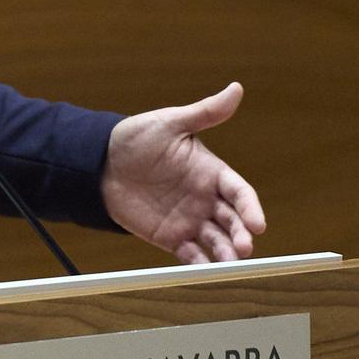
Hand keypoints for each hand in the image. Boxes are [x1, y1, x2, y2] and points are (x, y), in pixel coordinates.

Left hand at [101, 82, 267, 263]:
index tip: (258, 223)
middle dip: (242, 235)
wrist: (100, 164)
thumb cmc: (138, 138)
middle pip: (233, 221)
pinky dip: (199, 264)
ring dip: (225, 253)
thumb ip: (204, 113)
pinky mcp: (170, 237)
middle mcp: (206, 199)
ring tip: (228, 264)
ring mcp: (190, 219)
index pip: (239, 192)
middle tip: (245, 248)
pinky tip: (202, 270)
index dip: (250, 207)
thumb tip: (236, 89)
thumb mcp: (171, 123)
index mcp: (212, 172)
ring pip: (217, 241)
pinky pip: (190, 254)